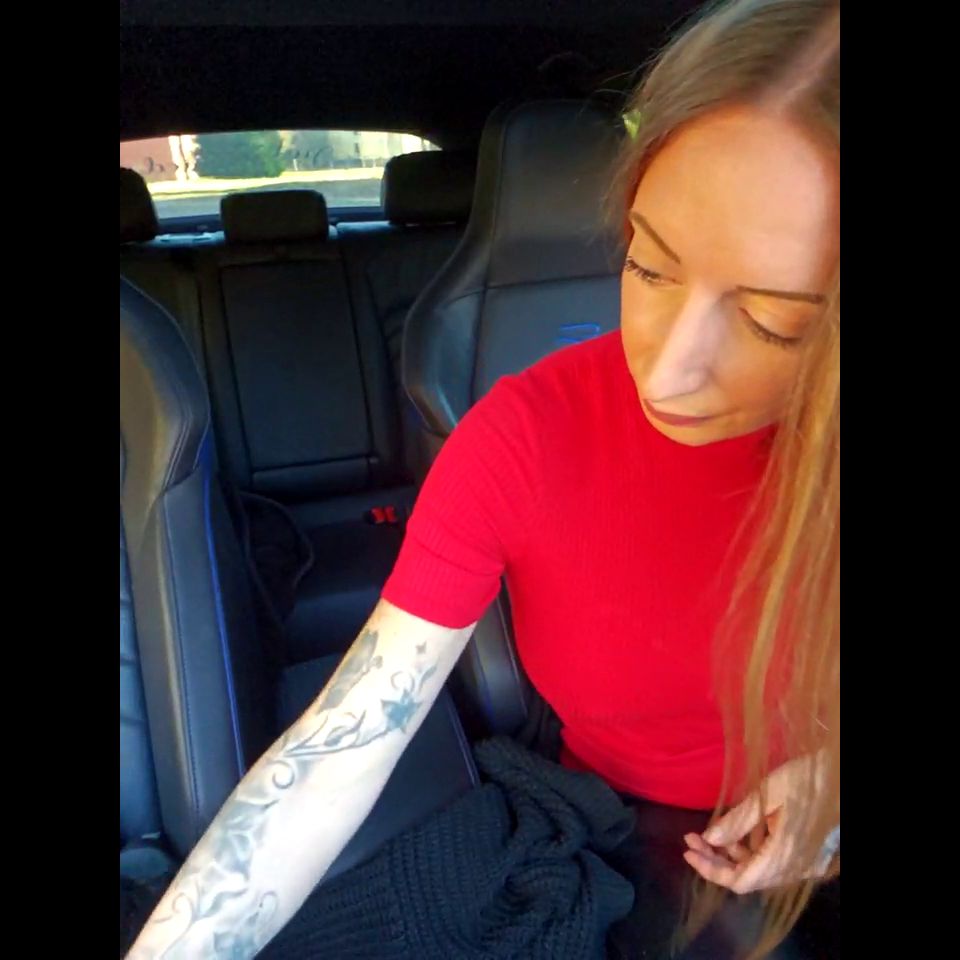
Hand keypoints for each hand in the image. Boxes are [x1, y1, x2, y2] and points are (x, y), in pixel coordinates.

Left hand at [682, 754, 837, 894]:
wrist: (843, 776)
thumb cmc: (807, 779)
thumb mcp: (767, 794)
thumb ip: (738, 820)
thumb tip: (709, 838)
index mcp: (785, 856)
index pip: (740, 881)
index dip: (711, 870)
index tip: (688, 850)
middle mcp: (795, 868)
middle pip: (749, 877)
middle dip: (716, 860)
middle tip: (692, 838)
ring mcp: (804, 864)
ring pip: (760, 869)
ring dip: (732, 854)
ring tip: (707, 833)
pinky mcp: (807, 856)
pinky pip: (773, 861)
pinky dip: (751, 850)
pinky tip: (735, 832)